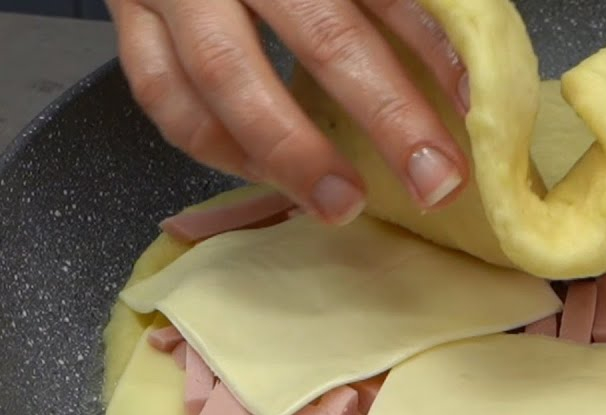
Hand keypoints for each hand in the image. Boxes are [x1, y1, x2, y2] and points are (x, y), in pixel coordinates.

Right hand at [107, 0, 470, 224]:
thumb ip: (398, 3)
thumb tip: (467, 66)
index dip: (434, 48)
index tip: (477, 106)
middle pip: (322, 36)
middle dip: (387, 115)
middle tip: (434, 179)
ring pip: (224, 75)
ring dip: (288, 153)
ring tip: (342, 205)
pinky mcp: (128, 13)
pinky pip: (163, 92)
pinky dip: (217, 145)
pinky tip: (268, 175)